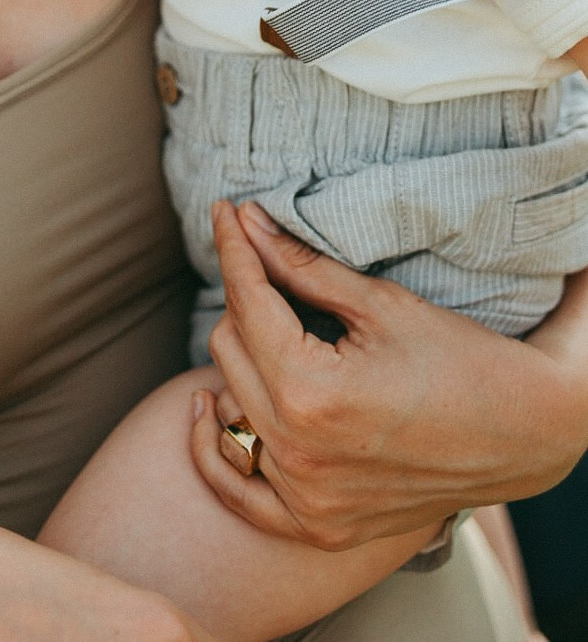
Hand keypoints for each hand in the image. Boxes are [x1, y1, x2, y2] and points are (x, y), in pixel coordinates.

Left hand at [189, 201, 587, 552]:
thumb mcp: (379, 303)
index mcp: (311, 393)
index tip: (226, 210)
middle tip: (267, 266)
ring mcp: (307, 499)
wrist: (525, 434)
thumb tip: (248, 222)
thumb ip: (301, 265)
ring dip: (237, 362)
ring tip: (264, 328)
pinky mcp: (318, 526)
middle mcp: (299, 454)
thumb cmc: (460, 359)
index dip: (234, 247)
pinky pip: (237, 492)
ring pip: (227, 407)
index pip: (246, 301)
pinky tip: (212, 408)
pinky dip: (218, 452)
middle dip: (243, 297)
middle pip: (228, 348)